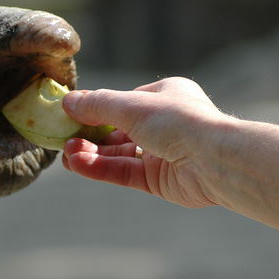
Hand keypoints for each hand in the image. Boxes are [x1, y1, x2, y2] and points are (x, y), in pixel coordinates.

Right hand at [61, 77, 233, 207]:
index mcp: (165, 97)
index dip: (96, 108)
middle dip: (88, 135)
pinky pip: (123, 172)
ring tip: (67, 154)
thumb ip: (97, 105)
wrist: (215, 160)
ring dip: (90, 153)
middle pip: (117, 130)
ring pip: (118, 153)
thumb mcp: (131, 106)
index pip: (123, 102)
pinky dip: (100, 169)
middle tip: (63, 139)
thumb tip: (67, 102)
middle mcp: (164, 124)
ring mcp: (161, 154)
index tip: (69, 114)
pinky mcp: (158, 180)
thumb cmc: (179, 121)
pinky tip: (77, 165)